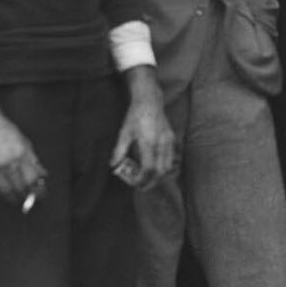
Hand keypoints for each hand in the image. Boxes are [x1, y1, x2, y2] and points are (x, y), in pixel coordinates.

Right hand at [0, 109, 45, 202]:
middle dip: (26, 196)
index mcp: (21, 154)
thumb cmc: (7, 132)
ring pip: (5, 190)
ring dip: (12, 197)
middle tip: (29, 200)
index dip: (38, 190)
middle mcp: (8, 161)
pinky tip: (1, 193)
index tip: (42, 195)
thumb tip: (43, 176)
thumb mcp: (25, 142)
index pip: (32, 179)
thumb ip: (34, 160)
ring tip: (16, 199)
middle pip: (19, 187)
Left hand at [113, 66, 175, 188]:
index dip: (142, 179)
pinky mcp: (171, 139)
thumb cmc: (135, 116)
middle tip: (141, 185)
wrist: (150, 101)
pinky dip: (164, 166)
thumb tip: (113, 165)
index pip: (148, 169)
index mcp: (148, 142)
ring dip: (158, 175)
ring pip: (168, 166)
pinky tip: (155, 166)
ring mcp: (168, 141)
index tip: (134, 183)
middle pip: (161, 171)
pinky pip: (171, 158)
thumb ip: (119, 150)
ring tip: (147, 177)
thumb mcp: (124, 132)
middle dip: (151, 181)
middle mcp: (161, 143)